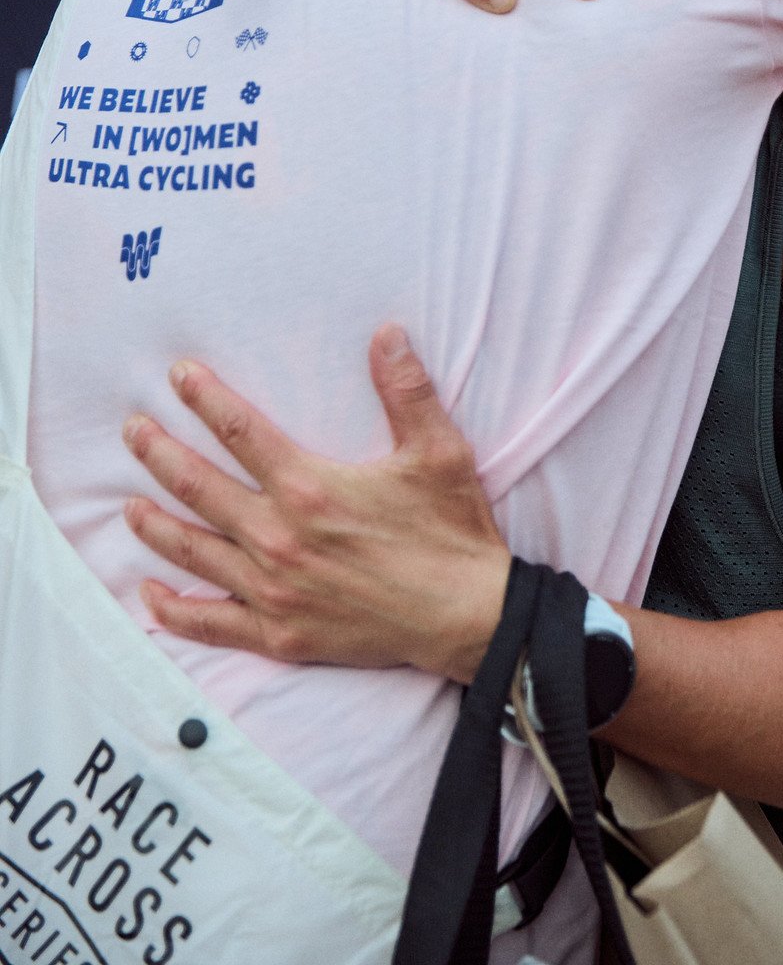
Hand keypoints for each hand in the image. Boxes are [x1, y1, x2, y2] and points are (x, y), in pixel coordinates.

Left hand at [122, 327, 509, 685]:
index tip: (178, 375)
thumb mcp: (438, 451)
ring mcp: (273, 592)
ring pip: (195, 552)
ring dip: (155, 525)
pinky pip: (211, 623)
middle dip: (160, 454)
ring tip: (128, 504)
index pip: (240, 433)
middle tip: (132, 431)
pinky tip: (151, 593)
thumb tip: (387, 333)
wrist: (467, 617)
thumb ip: (406, 390)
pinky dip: (175, 610)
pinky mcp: (280, 635)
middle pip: (199, 489)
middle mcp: (279, 539)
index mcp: (309, 488)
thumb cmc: (450, 532)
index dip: (205, 400)